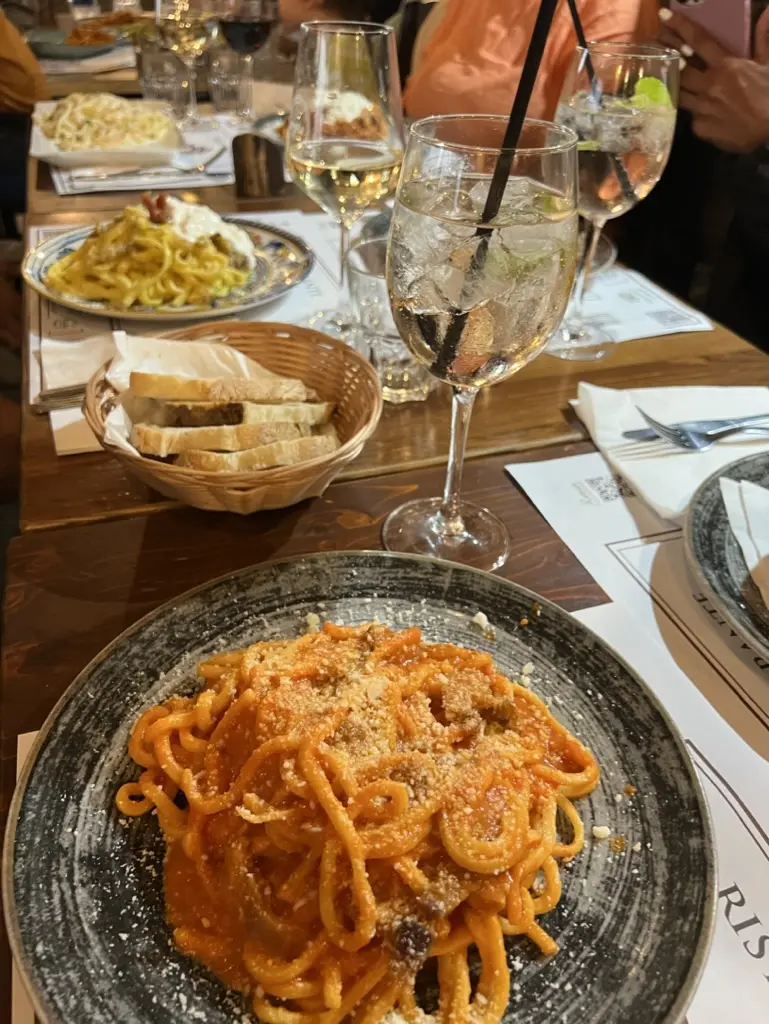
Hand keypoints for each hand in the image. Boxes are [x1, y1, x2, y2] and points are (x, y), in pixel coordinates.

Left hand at [658, 9, 768, 153]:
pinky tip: (693, 110)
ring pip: (679, 93)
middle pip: (678, 68)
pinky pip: (690, 116)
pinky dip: (692, 111)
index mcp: (726, 66)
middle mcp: (710, 85)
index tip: (663, 16)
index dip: (679, 27)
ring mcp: (702, 107)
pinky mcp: (699, 127)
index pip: (698, 41)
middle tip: (653, 47)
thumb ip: (763, 38)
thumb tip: (766, 11)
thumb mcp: (767, 64)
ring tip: (658, 78)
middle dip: (664, 56)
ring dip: (670, 85)